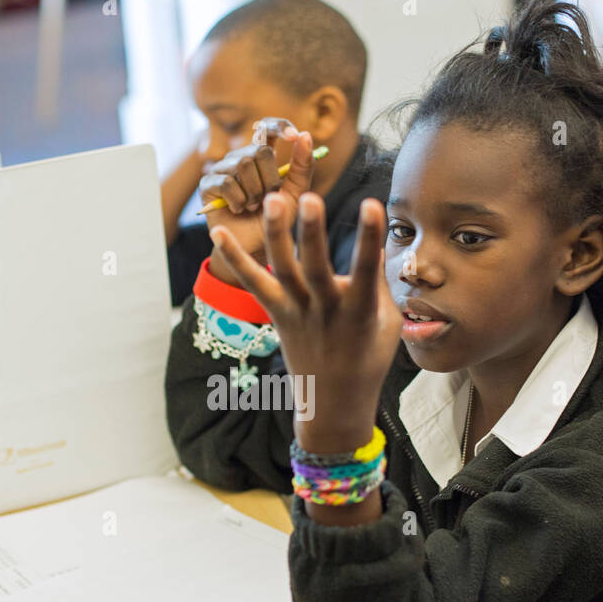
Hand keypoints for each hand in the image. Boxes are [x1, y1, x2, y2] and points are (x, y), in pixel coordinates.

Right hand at [201, 120, 312, 285]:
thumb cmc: (276, 219)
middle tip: (268, 198)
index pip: (267, 127)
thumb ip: (302, 166)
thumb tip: (306, 135)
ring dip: (254, 192)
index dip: (279, 126)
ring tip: (253, 207)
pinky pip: (227, 182)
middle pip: (258, 150)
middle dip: (270, 178)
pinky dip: (238, 200)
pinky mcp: (207, 184)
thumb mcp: (296, 193)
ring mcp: (222, 169)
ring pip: (242, 165)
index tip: (294, 136)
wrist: (256, 247)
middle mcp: (240, 157)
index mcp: (261, 156)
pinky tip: (238, 210)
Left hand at [211, 192, 400, 453]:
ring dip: (277, 234)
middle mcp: (326, 311)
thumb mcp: (385, 324)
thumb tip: (376, 241)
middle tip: (308, 196)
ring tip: (273, 199)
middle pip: (316, 268)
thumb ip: (379, 283)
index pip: (367, 270)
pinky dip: (235, 259)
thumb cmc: (368, 358)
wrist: (333, 404)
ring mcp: (297, 313)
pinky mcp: (277, 315)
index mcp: (360, 312)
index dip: (369, 237)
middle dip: (312, 232)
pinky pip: (254, 285)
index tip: (371, 204)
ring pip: (283, 271)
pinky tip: (217, 233)